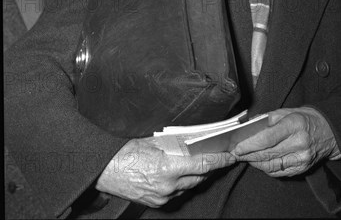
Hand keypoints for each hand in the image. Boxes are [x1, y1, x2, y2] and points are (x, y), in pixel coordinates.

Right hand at [95, 137, 235, 206]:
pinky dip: (182, 183)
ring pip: (189, 186)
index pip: (203, 165)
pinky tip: (180, 174)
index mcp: (169, 168)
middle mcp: (168, 185)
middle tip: (218, 157)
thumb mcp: (156, 142)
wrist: (106, 169)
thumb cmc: (128, 152)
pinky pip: (177, 193)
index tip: (231, 156)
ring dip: (196, 176)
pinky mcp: (156, 202)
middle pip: (199, 177)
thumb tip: (194, 142)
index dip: (220, 161)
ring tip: (199, 164)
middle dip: (210, 168)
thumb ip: (177, 144)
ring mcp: (162, 197)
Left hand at [231, 107, 339, 176]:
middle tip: (237, 152)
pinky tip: (260, 162)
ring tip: (246, 157)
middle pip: (267, 154)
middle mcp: (299, 143)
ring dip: (255, 162)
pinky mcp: (302, 168)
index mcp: (294, 124)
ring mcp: (301, 158)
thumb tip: (249, 125)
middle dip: (249, 155)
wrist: (330, 131)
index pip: (267, 138)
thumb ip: (269, 119)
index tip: (237, 147)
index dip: (249, 145)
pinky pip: (278, 171)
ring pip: (271, 165)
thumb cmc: (307, 119)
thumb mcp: (288, 111)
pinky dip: (266, 168)